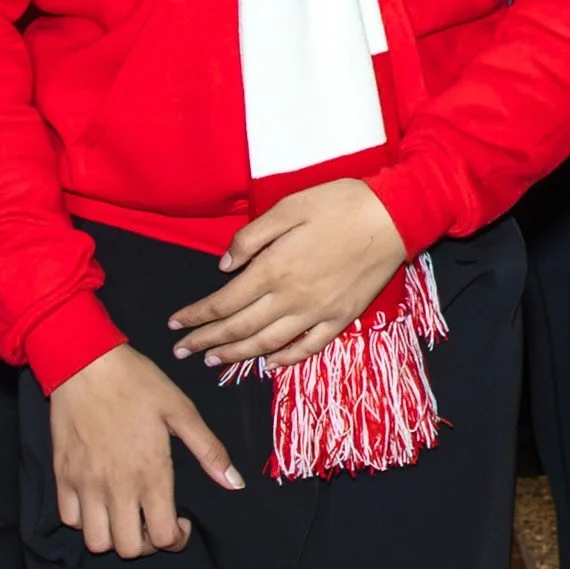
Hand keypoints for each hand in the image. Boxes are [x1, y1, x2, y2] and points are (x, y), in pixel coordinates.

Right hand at [49, 344, 241, 556]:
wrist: (86, 362)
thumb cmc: (138, 383)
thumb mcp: (181, 410)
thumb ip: (208, 450)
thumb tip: (235, 483)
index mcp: (150, 472)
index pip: (162, 537)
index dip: (176, 540)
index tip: (180, 524)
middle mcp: (116, 486)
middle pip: (129, 549)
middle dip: (147, 544)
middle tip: (153, 520)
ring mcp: (85, 484)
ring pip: (96, 542)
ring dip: (114, 537)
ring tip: (126, 515)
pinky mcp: (62, 476)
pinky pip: (68, 519)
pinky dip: (84, 520)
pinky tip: (99, 501)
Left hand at [169, 179, 408, 372]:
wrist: (393, 217)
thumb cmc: (339, 204)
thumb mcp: (288, 207)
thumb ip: (251, 238)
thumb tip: (224, 267)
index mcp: (273, 268)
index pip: (224, 302)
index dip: (196, 316)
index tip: (175, 324)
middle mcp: (290, 298)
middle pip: (239, 328)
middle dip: (206, 342)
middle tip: (182, 352)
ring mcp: (316, 313)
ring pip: (267, 344)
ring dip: (236, 356)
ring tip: (214, 362)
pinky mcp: (340, 319)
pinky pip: (307, 348)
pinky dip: (284, 360)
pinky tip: (268, 364)